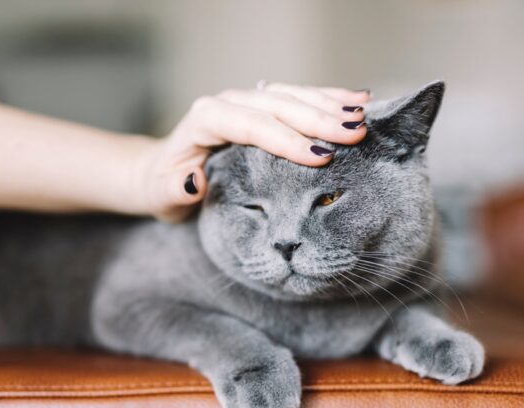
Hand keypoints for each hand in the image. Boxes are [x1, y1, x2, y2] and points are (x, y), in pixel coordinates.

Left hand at [136, 83, 370, 221]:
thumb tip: (194, 182)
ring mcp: (245, 101)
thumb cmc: (163, 185)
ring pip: (291, 95)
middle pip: (277, 105)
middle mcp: (227, 103)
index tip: (319, 157)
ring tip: (362, 116)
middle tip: (355, 134)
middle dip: (317, 118)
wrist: (160, 170)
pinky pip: (296, 98)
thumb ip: (175, 190)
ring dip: (329, 104)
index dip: (285, 139)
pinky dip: (326, 99)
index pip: (249, 125)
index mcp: (205, 120)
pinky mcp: (260, 106)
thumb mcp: (161, 195)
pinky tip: (356, 101)